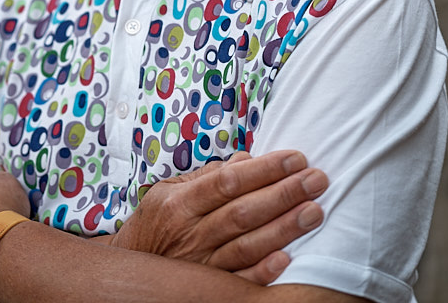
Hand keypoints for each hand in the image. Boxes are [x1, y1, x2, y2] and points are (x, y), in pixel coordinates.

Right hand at [110, 150, 327, 284]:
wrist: (130, 268)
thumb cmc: (158, 222)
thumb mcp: (170, 191)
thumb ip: (207, 176)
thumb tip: (247, 159)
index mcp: (180, 202)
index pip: (228, 181)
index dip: (264, 169)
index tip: (295, 158)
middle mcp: (189, 233)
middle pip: (242, 211)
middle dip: (283, 193)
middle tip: (317, 179)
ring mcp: (199, 265)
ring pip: (246, 245)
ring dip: (284, 228)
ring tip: (315, 211)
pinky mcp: (207, 291)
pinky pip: (239, 282)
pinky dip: (262, 272)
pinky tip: (288, 259)